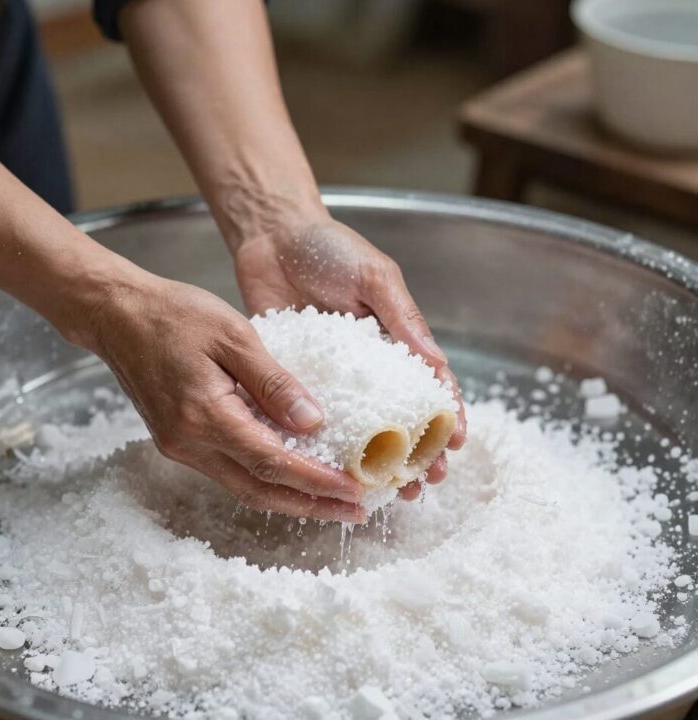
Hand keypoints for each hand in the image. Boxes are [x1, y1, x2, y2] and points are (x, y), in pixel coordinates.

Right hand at [81, 268, 364, 521]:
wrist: (118, 315)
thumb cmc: (174, 315)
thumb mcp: (234, 336)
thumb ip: (274, 382)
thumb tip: (312, 421)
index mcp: (205, 416)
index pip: (272, 462)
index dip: (316, 481)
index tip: (353, 491)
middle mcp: (189, 443)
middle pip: (259, 490)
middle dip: (310, 506)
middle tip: (354, 511)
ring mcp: (180, 446)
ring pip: (243, 486)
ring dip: (289, 497)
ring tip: (330, 500)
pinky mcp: (178, 440)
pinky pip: (228, 470)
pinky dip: (264, 478)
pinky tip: (289, 473)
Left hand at [235, 216, 466, 499]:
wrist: (272, 236)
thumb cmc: (329, 249)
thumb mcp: (374, 277)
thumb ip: (402, 317)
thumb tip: (436, 363)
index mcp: (395, 339)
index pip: (429, 384)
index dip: (446, 415)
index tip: (454, 445)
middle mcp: (367, 364)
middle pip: (398, 417)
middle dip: (415, 452)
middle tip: (422, 483)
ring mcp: (331, 375)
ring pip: (356, 427)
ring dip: (372, 459)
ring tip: (383, 489)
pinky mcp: (295, 376)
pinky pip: (309, 413)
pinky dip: (320, 442)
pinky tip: (325, 468)